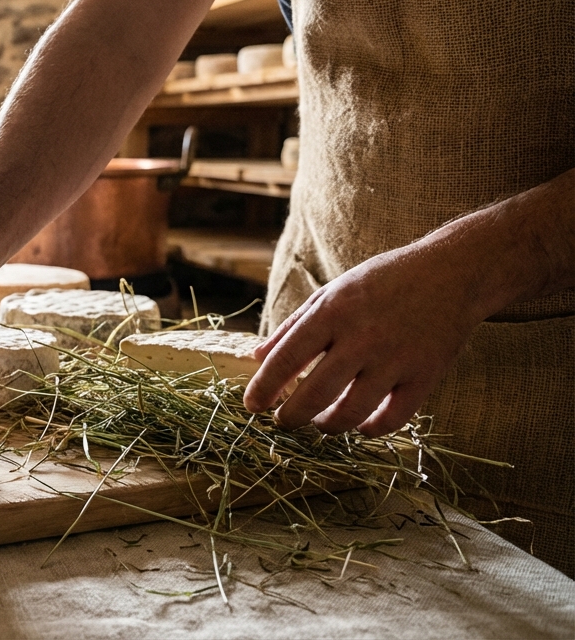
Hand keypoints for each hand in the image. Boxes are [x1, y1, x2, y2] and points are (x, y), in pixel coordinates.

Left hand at [243, 241, 490, 436]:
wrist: (451, 273)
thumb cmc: (382, 282)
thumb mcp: (331, 292)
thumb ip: (293, 326)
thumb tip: (258, 359)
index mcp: (332, 312)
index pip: (286, 359)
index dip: (263, 388)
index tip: (252, 406)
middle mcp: (362, 337)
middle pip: (314, 394)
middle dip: (290, 417)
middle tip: (283, 421)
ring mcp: (396, 359)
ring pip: (351, 413)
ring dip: (327, 426)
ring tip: (320, 422)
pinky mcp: (425, 376)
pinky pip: (392, 419)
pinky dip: (370, 429)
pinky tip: (361, 423)